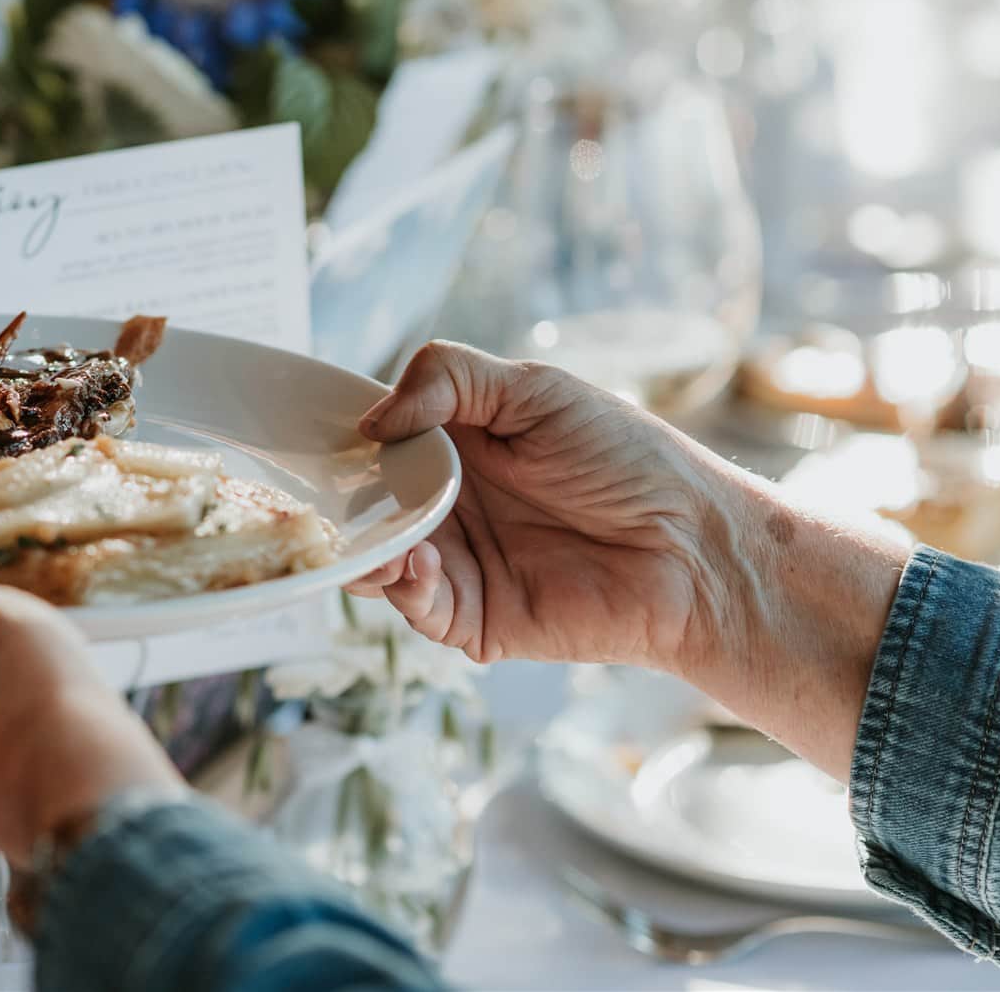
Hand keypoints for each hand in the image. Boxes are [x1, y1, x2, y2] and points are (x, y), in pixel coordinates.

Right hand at [347, 341, 753, 674]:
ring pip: (380, 563)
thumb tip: (371, 420)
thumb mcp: (536, 391)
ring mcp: (460, 565)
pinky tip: (418, 563)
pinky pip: (420, 609)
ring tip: (368, 535)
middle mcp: (449, 507)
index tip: (302, 434)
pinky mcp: (476, 620)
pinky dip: (406, 588)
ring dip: (365, 549)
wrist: (697, 549)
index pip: (377, 442)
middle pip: (366, 507)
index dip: (343, 439)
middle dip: (337, 504)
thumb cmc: (630, 461)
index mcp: (456, 448)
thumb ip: (449, 380)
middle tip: (311, 496)